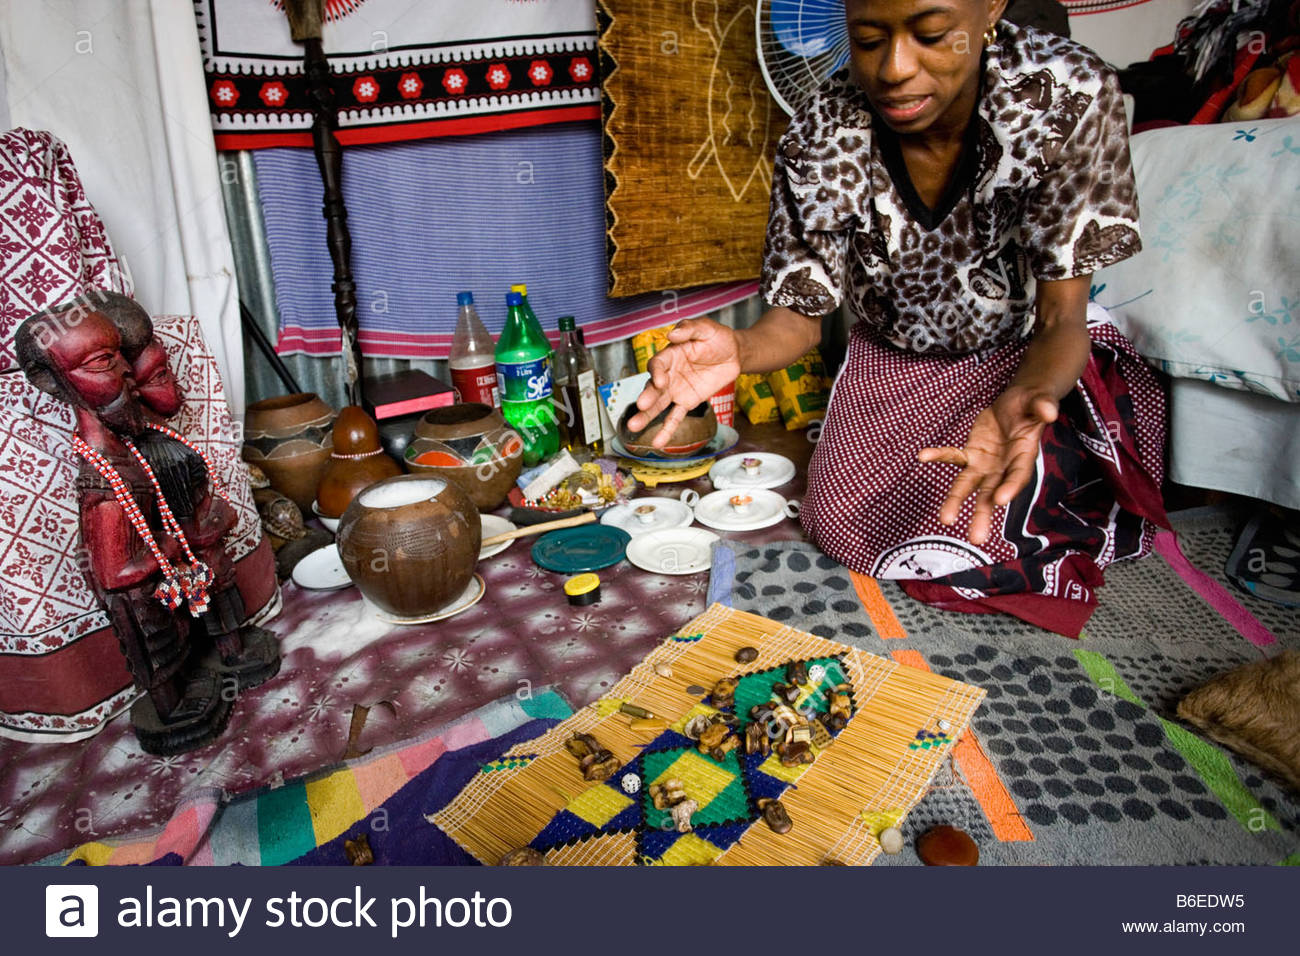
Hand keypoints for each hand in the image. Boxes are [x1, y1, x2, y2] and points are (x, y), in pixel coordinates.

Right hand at [628, 318, 740, 448]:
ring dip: (647, 416)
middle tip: (640, 406)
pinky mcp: (687, 402)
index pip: (657, 364)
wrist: (733, 354)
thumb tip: (671, 335)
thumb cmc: (716, 338)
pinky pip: (675, 417)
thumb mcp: (706, 328)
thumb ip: (689, 329)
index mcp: (670, 355)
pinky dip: (666, 430)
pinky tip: (657, 442)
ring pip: (659, 405)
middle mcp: (668, 374)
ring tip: (634, 427)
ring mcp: (676, 390)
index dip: (657, 372)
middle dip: (647, 397)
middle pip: (653, 387)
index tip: (660, 381)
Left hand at [917, 386, 1058, 545]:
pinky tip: (923, 456)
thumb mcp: (1040, 401)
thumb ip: (1043, 406)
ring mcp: (985, 464)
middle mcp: (1003, 467)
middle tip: (976, 539)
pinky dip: (938, 456)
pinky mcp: (970, 454)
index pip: (1018, 476)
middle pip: (991, 493)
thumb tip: (1049, 411)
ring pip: (968, 485)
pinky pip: (952, 457)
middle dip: (982, 514)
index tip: (1000, 500)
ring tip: (945, 519)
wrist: (1018, 405)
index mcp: (1024, 457)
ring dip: (956, 501)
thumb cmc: (1032, 406)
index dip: (1010, 488)